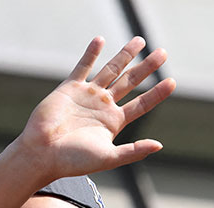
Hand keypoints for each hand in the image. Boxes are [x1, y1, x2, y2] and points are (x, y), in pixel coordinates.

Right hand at [17, 36, 175, 182]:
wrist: (42, 154)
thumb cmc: (72, 161)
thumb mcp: (108, 158)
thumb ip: (133, 151)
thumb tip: (158, 145)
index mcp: (113, 122)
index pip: (141, 105)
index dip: (156, 94)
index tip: (171, 82)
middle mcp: (102, 106)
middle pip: (130, 82)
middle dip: (147, 68)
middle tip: (162, 54)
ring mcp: (87, 95)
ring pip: (111, 70)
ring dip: (125, 55)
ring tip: (140, 41)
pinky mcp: (69, 88)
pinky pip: (83, 67)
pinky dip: (91, 53)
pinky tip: (100, 40)